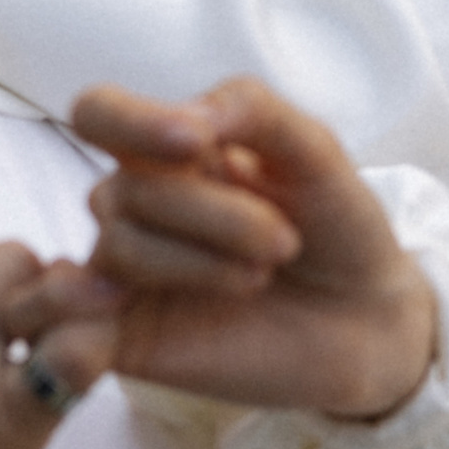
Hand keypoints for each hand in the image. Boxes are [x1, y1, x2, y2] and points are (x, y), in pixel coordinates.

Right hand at [11, 80, 435, 421]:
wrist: (368, 321)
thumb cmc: (336, 226)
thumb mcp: (312, 148)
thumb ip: (249, 108)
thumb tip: (186, 118)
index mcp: (166, 149)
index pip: (99, 114)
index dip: (132, 122)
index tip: (198, 141)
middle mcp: (136, 205)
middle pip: (123, 189)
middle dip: (213, 213)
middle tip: (284, 241)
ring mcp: (125, 273)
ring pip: (119, 246)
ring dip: (202, 261)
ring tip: (261, 277)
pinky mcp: (124, 340)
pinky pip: (80, 321)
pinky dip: (97, 313)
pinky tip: (180, 315)